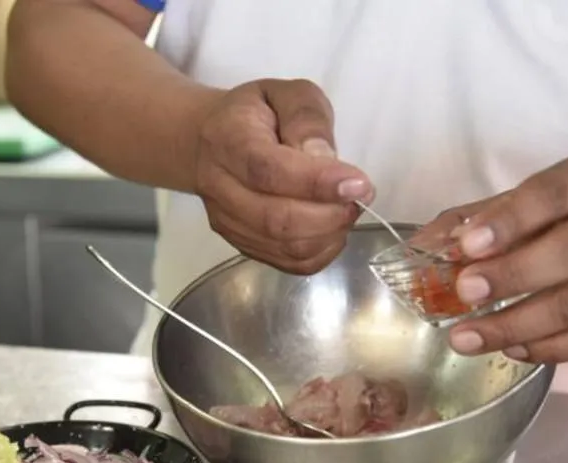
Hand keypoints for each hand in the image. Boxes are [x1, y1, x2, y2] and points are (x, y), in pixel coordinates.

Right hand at [190, 79, 373, 273]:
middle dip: (330, 215)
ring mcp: (228, 222)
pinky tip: (331, 230)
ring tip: (345, 209)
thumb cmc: (257, 114)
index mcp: (229, 140)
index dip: (316, 183)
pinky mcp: (242, 244)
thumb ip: (307, 119)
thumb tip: (325, 158)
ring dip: (328, 235)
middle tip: (359, 197)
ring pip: (284, 246)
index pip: (269, 170)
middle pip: (276, 219)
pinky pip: (287, 263)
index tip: (358, 184)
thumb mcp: (287, 95)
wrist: (209, 142)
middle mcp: (220, 187)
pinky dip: (320, 253)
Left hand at [421, 153, 567, 362]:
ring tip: (464, 338)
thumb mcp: (533, 199)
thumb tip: (419, 249)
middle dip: (511, 276)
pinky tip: (509, 349)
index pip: (551, 195)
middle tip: (464, 292)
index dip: (508, 221)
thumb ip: (476, 219)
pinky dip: (545, 349)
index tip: (467, 245)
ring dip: (514, 326)